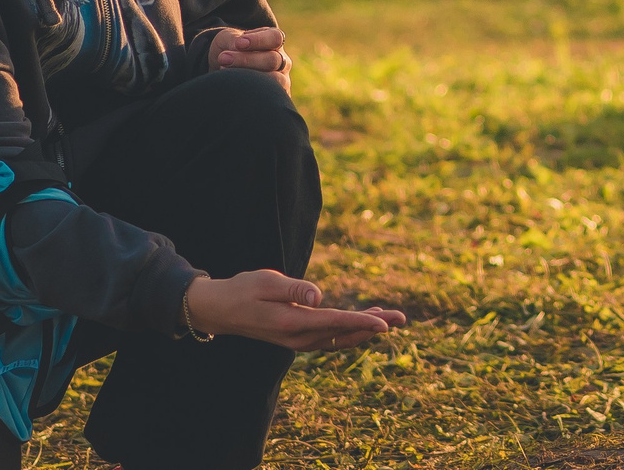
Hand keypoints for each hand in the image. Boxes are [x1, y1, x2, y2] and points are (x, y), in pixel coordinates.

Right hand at [184, 271, 403, 350]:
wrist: (221, 310)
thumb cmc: (243, 290)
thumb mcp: (265, 282)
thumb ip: (293, 288)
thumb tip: (318, 296)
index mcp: (291, 323)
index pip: (334, 322)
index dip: (361, 322)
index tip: (385, 324)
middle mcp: (297, 337)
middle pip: (343, 333)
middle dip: (374, 326)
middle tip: (402, 318)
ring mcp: (298, 341)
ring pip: (339, 338)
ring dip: (365, 329)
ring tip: (390, 318)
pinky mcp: (298, 337)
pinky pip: (330, 337)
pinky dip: (350, 330)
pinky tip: (364, 322)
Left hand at [210, 24, 290, 89]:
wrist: (226, 69)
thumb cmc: (229, 49)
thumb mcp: (229, 38)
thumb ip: (233, 40)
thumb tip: (236, 47)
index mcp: (274, 41)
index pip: (275, 38)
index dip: (259, 40)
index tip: (239, 43)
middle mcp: (282, 60)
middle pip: (272, 60)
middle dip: (246, 59)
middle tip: (223, 59)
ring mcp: (281, 80)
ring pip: (272, 80)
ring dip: (247, 77)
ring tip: (224, 73)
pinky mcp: (276, 97)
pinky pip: (268, 97)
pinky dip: (249, 93)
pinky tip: (233, 88)